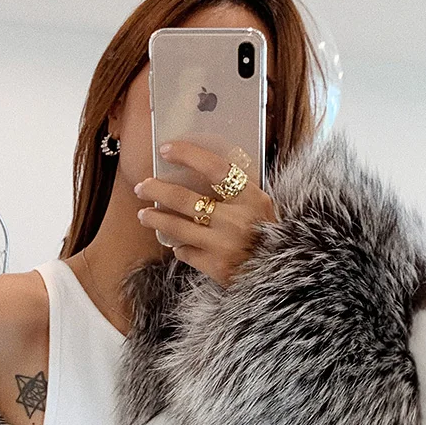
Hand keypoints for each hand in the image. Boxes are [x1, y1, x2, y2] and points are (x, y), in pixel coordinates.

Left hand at [134, 140, 277, 287]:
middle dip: (157, 190)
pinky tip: (177, 243)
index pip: (214, 167)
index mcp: (251, 199)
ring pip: (176, 228)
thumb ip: (236, 191)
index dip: (187, 155)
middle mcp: (236, 220)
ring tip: (144, 215)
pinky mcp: (215, 267)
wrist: (282, 275)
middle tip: (142, 186)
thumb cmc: (270, 236)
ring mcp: (224, 246)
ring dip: (155, 219)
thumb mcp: (261, 206)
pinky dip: (179, 247)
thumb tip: (197, 171)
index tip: (166, 150)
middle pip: (184, 199)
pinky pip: (185, 253)